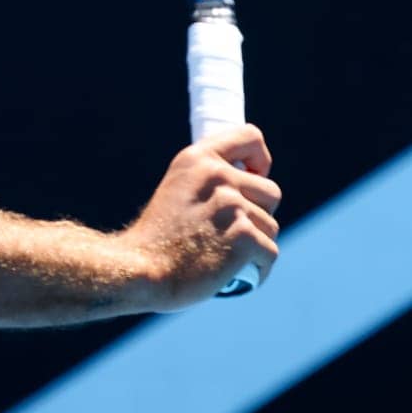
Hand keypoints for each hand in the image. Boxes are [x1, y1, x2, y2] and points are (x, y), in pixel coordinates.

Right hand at [121, 126, 281, 309]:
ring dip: (255, 245)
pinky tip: (238, 275)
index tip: (252, 181)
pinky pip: (270, 252)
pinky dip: (258, 269)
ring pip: (271, 226)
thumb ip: (210, 178)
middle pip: (271, 192)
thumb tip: (251, 182)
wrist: (140, 270)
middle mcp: (217, 176)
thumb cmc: (157, 238)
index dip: (260, 161)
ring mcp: (232, 205)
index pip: (251, 137)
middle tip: (231, 233)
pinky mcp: (244, 236)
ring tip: (228, 257)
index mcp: (198, 158)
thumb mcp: (178, 188)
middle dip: (259, 215)